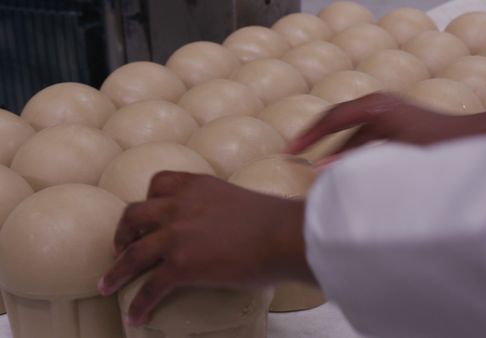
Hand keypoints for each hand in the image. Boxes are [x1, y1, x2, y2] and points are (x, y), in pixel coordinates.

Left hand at [98, 171, 311, 325]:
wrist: (283, 235)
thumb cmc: (275, 221)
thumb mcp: (241, 201)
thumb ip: (224, 208)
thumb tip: (233, 227)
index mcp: (196, 186)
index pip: (159, 182)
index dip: (147, 200)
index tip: (147, 214)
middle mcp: (180, 205)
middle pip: (134, 214)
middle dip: (122, 232)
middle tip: (121, 247)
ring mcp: (177, 234)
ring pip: (132, 252)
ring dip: (116, 270)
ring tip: (106, 285)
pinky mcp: (181, 264)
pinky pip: (150, 286)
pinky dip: (140, 303)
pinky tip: (136, 317)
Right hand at [288, 93, 485, 157]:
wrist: (475, 140)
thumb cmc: (439, 148)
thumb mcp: (395, 157)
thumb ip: (358, 164)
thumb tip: (324, 173)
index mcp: (376, 108)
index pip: (332, 118)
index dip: (309, 136)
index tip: (291, 151)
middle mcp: (380, 105)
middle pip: (337, 120)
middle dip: (316, 139)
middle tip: (293, 154)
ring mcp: (388, 112)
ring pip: (350, 131)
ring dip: (333, 147)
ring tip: (314, 165)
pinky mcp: (396, 123)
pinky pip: (364, 136)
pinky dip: (350, 150)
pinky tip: (343, 167)